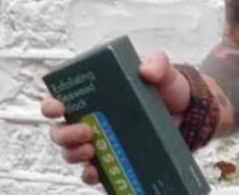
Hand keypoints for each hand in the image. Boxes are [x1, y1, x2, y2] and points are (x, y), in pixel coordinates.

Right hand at [41, 49, 192, 185]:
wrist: (187, 113)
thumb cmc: (165, 88)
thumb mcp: (162, 70)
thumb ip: (156, 63)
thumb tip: (146, 71)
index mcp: (94, 94)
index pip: (60, 98)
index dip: (51, 104)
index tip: (57, 108)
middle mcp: (90, 118)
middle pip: (60, 130)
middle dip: (64, 134)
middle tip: (85, 131)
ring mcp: (99, 141)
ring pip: (70, 152)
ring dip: (73, 153)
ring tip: (91, 149)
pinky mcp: (112, 159)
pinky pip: (92, 172)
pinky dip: (90, 174)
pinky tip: (96, 171)